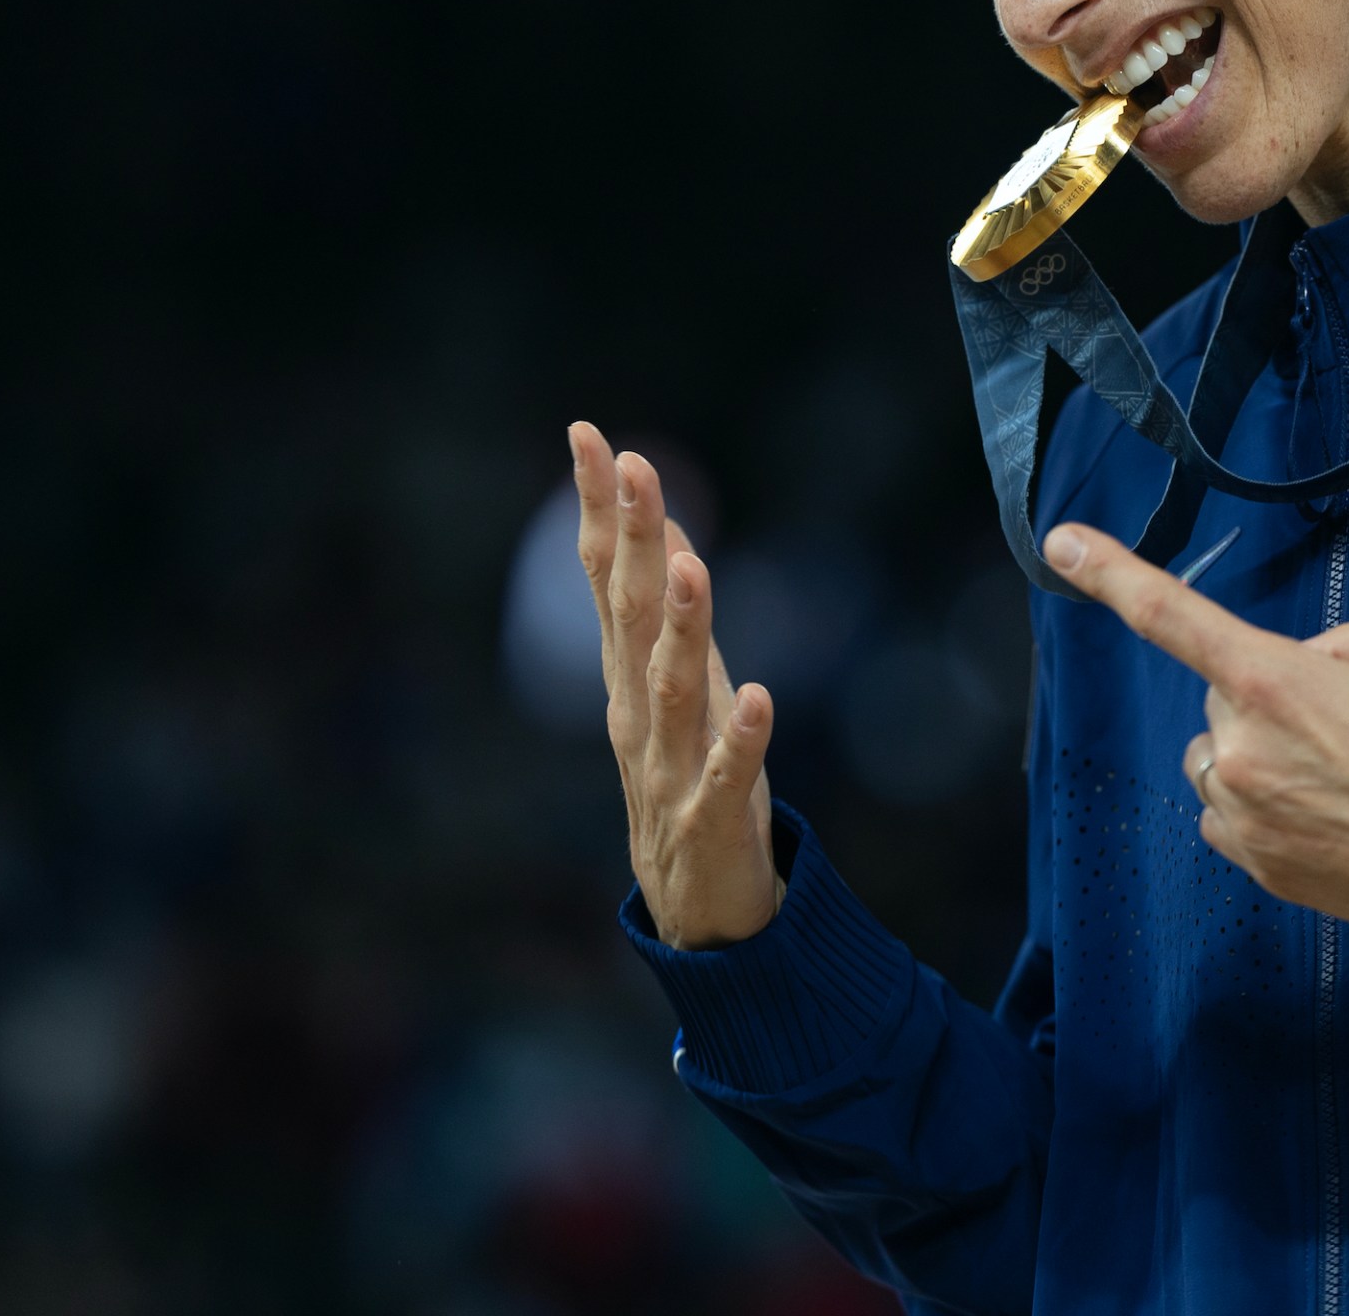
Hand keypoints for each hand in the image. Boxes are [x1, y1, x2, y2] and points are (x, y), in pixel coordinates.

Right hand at [571, 421, 780, 950]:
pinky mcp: (709, 819)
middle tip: (634, 466)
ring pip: (672, 688)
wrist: (696, 911)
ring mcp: (668, 766)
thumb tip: (673, 533)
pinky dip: (740, 739)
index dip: (599, 508)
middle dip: (635, 539)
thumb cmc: (689, 782)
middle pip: (632, 616)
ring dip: (683, 628)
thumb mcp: (680, 688)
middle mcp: (636, 712)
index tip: (589, 436)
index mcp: (628, 675)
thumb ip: (665, 617)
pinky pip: (725, 775)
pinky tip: (760, 701)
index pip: (607, 578)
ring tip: (693, 568)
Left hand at [1044, 523, 1348, 935]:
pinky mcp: (1258, 867)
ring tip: (1344, 777)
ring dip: (1261, 756)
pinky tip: (1328, 815)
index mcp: (1276, 682)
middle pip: (1223, 698)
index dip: (1114, 574)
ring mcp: (1245, 816)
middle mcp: (1244, 750)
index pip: (1173, 616)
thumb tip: (1307, 665)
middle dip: (1269, 698)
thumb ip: (1342, 642)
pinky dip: (1264, 809)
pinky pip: (1230, 817)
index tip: (1064, 544)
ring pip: (1221, 761)